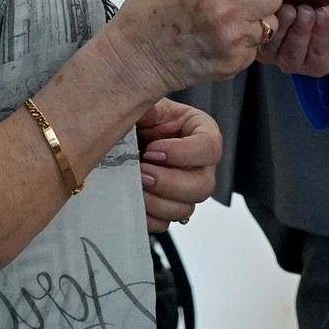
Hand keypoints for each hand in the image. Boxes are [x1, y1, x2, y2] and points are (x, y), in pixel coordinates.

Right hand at [101, 0, 289, 98]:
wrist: (135, 55)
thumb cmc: (155, 6)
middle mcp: (225, 8)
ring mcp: (231, 39)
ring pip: (271, 21)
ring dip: (255, 18)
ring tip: (225, 18)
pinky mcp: (234, 62)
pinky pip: (258, 45)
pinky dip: (244, 40)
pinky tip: (219, 37)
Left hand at [136, 99, 220, 231]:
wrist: (118, 138)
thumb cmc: (137, 118)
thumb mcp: (146, 104)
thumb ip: (152, 104)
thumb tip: (147, 110)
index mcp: (201, 132)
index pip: (210, 147)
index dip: (182, 153)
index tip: (152, 150)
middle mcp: (200, 165)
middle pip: (203, 186)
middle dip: (168, 182)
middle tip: (142, 172)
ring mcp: (186, 190)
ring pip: (186, 209)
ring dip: (156, 202)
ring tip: (134, 186)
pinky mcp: (168, 207)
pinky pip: (166, 224)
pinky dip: (148, 217)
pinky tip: (133, 201)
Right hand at [258, 1, 328, 77]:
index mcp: (260, 31)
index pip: (251, 30)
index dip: (257, 16)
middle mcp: (273, 51)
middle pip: (269, 45)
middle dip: (280, 25)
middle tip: (290, 7)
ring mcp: (295, 61)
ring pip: (291, 54)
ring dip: (300, 32)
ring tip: (309, 11)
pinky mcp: (320, 66)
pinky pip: (318, 54)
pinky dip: (321, 33)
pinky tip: (323, 15)